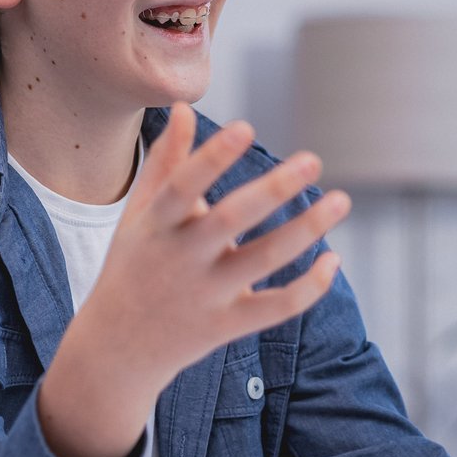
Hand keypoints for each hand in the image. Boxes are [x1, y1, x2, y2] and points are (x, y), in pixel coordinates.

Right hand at [37, 103, 351, 456]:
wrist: (115, 349)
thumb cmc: (133, 267)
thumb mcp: (139, 215)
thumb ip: (164, 163)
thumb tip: (181, 107)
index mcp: (155, 225)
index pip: (182, 187)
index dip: (212, 158)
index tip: (246, 127)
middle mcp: (180, 259)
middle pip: (230, 220)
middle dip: (274, 189)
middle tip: (313, 160)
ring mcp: (204, 295)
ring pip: (262, 261)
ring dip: (305, 230)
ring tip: (341, 200)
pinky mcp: (226, 326)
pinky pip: (275, 307)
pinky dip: (309, 287)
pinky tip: (333, 258)